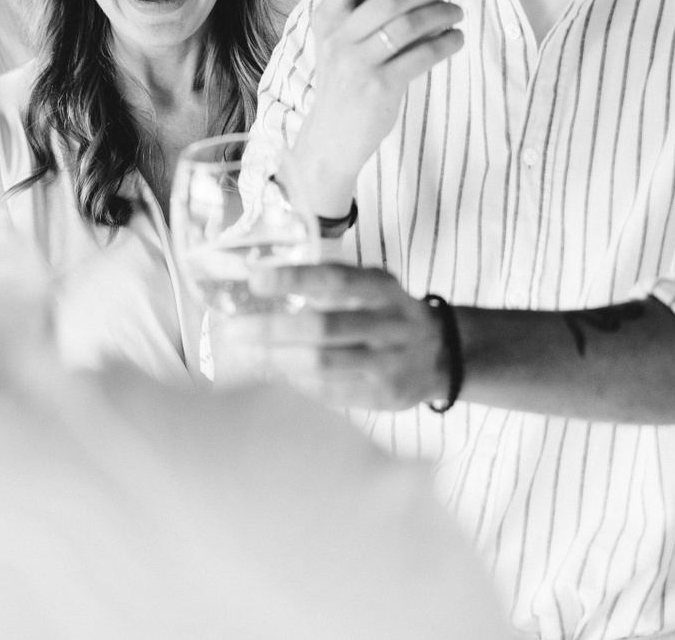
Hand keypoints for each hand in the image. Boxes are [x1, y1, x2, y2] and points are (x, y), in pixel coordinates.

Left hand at [211, 264, 445, 410]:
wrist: (441, 354)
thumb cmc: (387, 312)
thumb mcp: (370, 286)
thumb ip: (328, 285)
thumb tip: (259, 284)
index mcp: (383, 289)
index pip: (335, 280)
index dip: (294, 278)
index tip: (255, 278)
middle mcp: (388, 325)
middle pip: (323, 328)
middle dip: (272, 330)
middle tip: (233, 330)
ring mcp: (387, 364)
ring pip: (323, 365)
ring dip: (276, 360)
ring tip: (245, 354)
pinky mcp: (381, 396)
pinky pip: (329, 391)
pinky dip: (296, 382)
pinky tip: (274, 373)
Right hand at [283, 0, 462, 216]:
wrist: (329, 138)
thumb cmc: (344, 79)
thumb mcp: (341, 39)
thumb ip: (364, 9)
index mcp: (326, 14)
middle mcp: (338, 34)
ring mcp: (357, 61)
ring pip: (410, 24)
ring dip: (442, 14)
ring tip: (456, 12)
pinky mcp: (379, 86)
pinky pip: (422, 55)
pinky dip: (446, 43)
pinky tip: (455, 39)